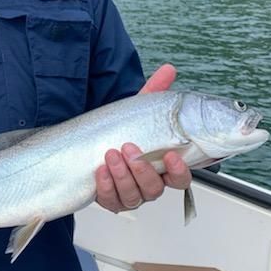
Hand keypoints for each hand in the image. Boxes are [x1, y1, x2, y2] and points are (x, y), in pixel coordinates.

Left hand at [95, 63, 190, 212]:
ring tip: (111, 154)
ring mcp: (130, 193)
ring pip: (134, 196)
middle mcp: (149, 183)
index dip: (179, 170)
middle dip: (142, 170)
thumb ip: (154, 92)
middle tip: (129, 148)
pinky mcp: (111, 199)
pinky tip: (100, 171)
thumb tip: (168, 69)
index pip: (180, 177)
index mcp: (162, 166)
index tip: (171, 155)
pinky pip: (112, 201)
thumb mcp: (137, 111)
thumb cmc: (122, 130)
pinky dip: (106, 186)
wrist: (91, 142)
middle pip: (155, 188)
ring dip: (123, 175)